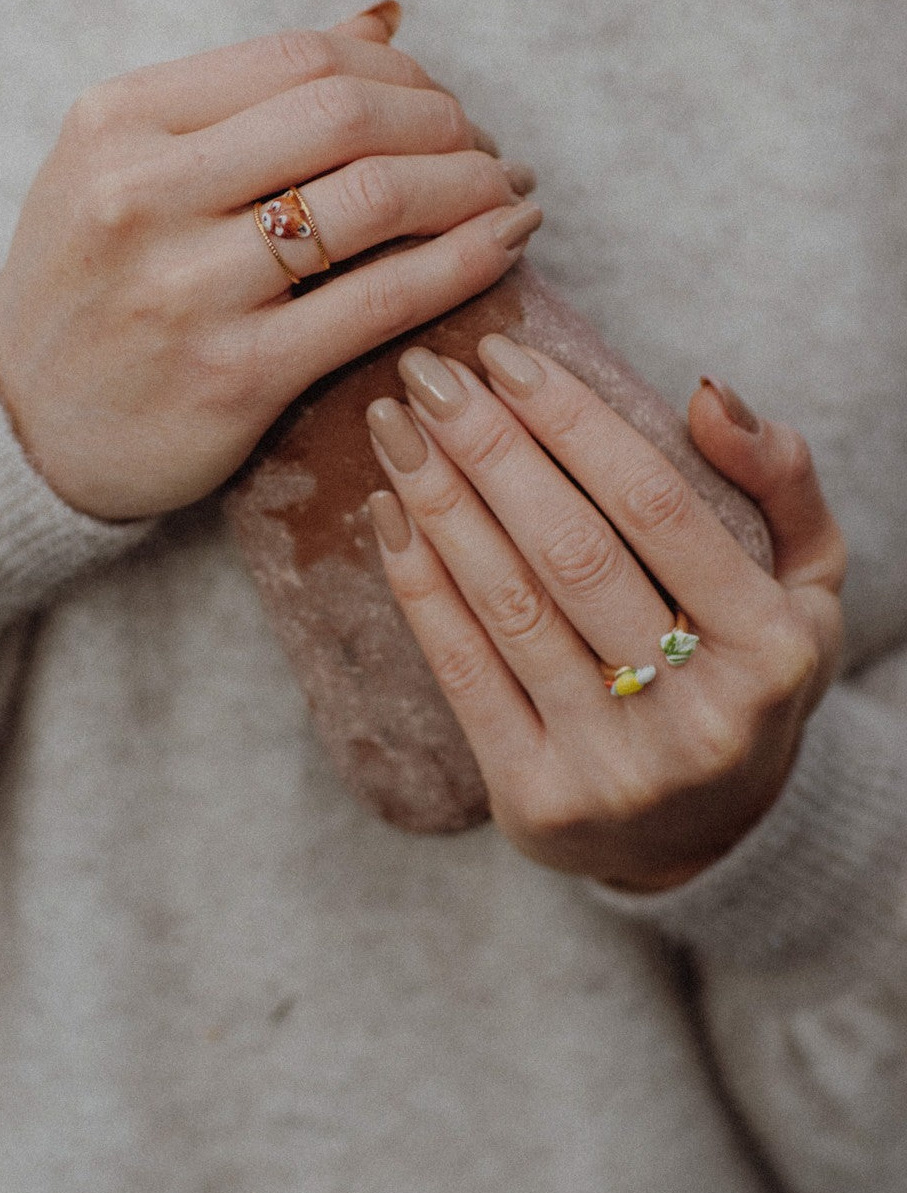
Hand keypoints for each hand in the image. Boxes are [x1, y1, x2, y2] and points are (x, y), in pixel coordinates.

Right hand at [0, 4, 541, 520]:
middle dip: (447, 122)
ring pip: (372, 199)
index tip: (439, 105)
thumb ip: (242, 97)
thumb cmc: (91, 289)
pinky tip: (506, 245)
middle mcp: (141, 192)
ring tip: (506, 193)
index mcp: (117, 121)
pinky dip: (464, 263)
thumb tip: (384, 20)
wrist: (24, 428)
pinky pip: (378, 302)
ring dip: (470, 185)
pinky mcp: (233, 375)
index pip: (301, 58)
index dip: (402, 72)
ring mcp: (185, 288)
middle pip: (347, 114)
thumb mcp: (125, 167)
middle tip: (486, 151)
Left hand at [366, 341, 845, 890]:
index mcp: (772, 647)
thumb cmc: (745, 678)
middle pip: (571, 550)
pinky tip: (387, 515)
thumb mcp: (806, 584)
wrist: (702, 837)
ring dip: (438, 503)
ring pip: (509, 607)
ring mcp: (616, 768)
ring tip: (391, 428)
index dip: (572, 420)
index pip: (657, 505)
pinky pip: (464, 674)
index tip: (504, 355)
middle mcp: (701, 714)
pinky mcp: (538, 800)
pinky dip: (419, 586)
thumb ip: (779, 481)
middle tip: (425, 373)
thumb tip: (703, 391)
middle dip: (487, 447)